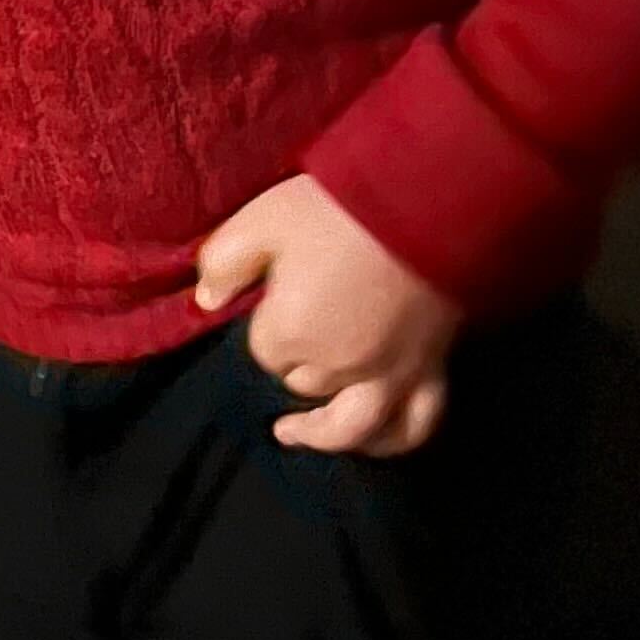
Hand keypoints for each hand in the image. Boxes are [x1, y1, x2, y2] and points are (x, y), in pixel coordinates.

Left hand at [194, 173, 461, 457]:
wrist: (424, 198)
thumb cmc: (336, 207)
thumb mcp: (261, 219)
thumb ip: (224, 262)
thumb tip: (207, 300)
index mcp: (291, 331)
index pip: (263, 351)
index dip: (267, 326)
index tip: (275, 298)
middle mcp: (337, 366)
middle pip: (301, 383)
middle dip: (293, 363)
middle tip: (294, 335)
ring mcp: (388, 374)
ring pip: (350, 426)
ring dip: (323, 433)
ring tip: (297, 433)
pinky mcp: (432, 368)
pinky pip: (415, 425)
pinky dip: (392, 441)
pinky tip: (376, 440)